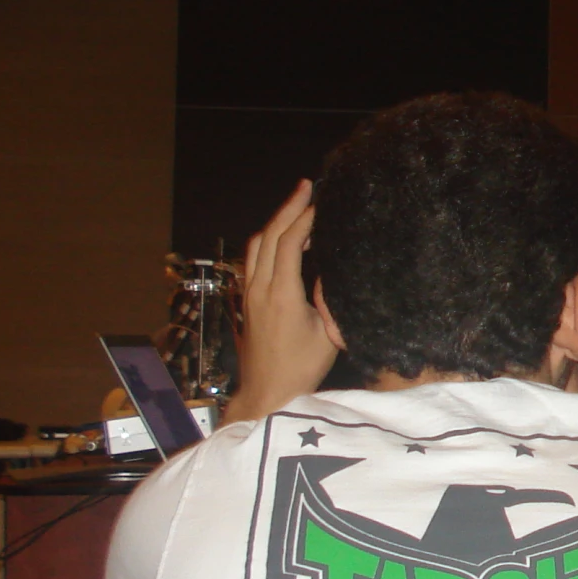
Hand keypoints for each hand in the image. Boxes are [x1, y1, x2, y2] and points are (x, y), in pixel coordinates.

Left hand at [230, 180, 339, 422]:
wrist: (266, 391)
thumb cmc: (301, 367)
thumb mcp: (327, 333)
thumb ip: (328, 298)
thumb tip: (330, 271)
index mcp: (282, 294)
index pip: (289, 244)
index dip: (304, 219)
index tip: (321, 201)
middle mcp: (260, 288)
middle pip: (268, 236)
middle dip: (286, 209)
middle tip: (305, 187)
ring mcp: (249, 293)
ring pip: (256, 246)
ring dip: (275, 222)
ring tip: (295, 207)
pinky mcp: (247, 300)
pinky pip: (254, 259)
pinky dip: (269, 240)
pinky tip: (285, 239)